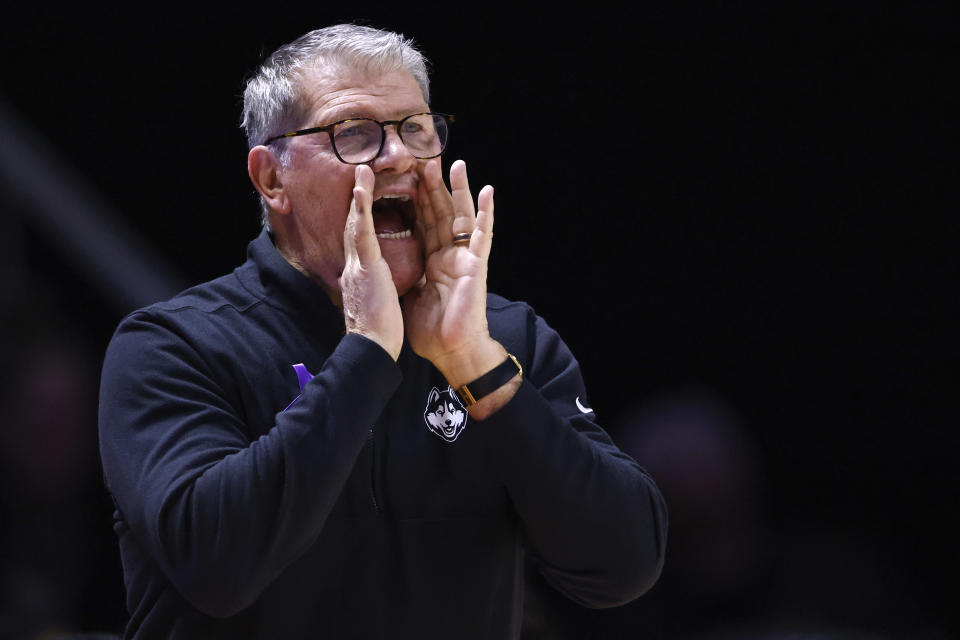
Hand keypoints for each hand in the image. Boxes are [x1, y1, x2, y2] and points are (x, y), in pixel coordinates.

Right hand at [339, 164, 403, 360]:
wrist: (372, 349)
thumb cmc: (377, 331)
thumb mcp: (375, 302)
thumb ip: (373, 288)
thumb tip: (374, 284)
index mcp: (359, 275)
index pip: (360, 240)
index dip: (360, 218)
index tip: (363, 198)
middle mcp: (354, 266)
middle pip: (353, 226)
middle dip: (356, 200)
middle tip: (359, 174)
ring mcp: (358, 265)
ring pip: (356, 223)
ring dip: (358, 195)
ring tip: (361, 170)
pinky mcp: (366, 268)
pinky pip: (364, 233)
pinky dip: (362, 209)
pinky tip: (362, 188)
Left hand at [403, 159, 504, 385]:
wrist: (449, 351)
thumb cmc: (431, 330)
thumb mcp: (409, 294)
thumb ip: (404, 274)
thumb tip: (385, 263)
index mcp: (431, 261)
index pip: (421, 222)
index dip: (414, 198)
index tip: (406, 174)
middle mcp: (448, 255)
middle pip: (439, 212)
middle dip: (432, 185)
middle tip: (425, 156)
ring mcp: (463, 258)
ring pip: (460, 215)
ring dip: (458, 189)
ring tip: (455, 162)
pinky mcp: (476, 265)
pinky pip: (482, 235)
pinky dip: (486, 213)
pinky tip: (488, 191)